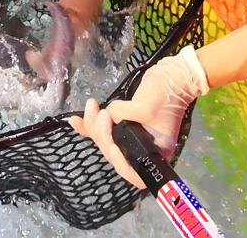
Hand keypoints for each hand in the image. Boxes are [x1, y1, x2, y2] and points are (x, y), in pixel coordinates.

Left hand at [68, 45, 209, 188]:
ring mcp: (132, 135)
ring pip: (105, 139)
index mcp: (155, 151)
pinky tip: (73, 121)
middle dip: (100, 135)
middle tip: (101, 113)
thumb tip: (106, 116)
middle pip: (113, 152)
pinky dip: (88, 125)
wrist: (173, 74)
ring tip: (91, 105)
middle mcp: (143, 148)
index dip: (119, 162)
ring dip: (92, 125)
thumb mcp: (145, 107)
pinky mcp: (124, 123)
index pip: (133, 171)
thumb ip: (122, 115)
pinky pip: (103, 129)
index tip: (112, 144)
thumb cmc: (166, 93)